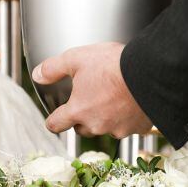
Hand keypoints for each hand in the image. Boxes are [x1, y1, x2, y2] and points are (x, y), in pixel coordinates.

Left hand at [32, 42, 152, 137]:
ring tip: (112, 98)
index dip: (53, 121)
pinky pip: (128, 127)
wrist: (150, 72)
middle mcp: (97, 124)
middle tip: (89, 100)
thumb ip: (54, 68)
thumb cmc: (114, 65)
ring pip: (106, 128)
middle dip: (82, 118)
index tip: (54, 119)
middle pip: (82, 129)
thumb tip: (37, 74)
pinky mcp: (138, 128)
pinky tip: (131, 102)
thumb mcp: (77, 58)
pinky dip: (127, 118)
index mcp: (78, 110)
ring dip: (105, 118)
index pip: (56, 124)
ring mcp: (118, 128)